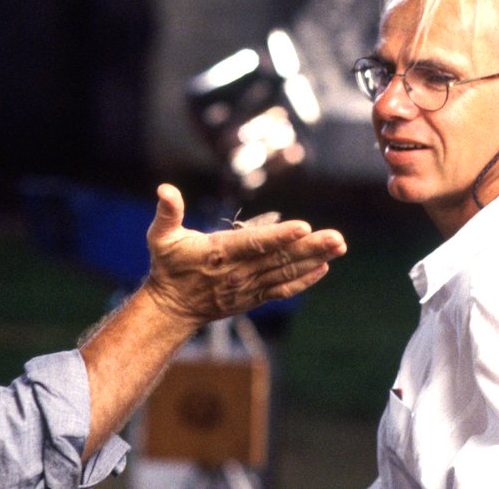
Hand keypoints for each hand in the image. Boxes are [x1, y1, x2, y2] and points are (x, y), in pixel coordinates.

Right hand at [140, 184, 346, 326]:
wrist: (172, 308)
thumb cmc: (168, 266)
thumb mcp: (160, 237)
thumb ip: (167, 213)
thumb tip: (164, 189)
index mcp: (219, 253)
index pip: (254, 244)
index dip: (279, 236)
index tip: (303, 227)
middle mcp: (238, 272)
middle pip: (279, 258)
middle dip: (310, 247)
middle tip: (337, 237)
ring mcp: (249, 286)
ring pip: (286, 271)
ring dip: (314, 259)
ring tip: (339, 247)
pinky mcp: (255, 295)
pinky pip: (283, 288)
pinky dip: (304, 279)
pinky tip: (323, 267)